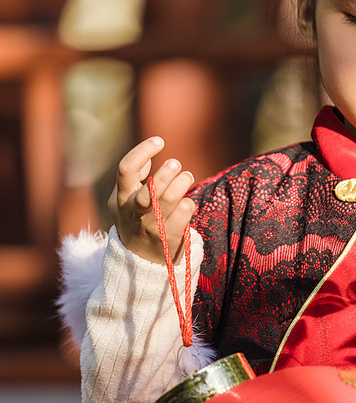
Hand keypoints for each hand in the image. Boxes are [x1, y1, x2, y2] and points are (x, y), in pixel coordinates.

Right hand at [109, 137, 195, 263]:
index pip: (126, 170)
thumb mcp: (124, 200)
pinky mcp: (168, 238)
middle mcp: (133, 213)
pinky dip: (188, 204)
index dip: (142, 151)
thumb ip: (134, 177)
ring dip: (182, 183)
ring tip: (187, 176)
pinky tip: (187, 203)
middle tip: (176, 164)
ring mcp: (151, 227)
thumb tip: (149, 152)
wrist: (139, 261)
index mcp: (120, 199)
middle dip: (165, 174)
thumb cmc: (135, 220)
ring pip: (169, 200)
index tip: (159, 141)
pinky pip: (183, 213)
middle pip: (148, 191)